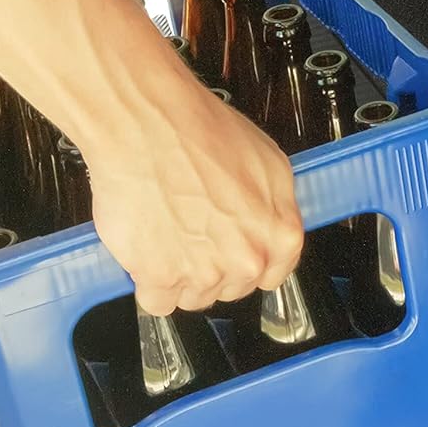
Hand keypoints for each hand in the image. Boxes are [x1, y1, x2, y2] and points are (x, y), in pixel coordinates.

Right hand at [83, 83, 303, 315]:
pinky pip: (156, 302)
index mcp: (281, 235)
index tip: (229, 253)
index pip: (270, 275)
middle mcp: (247, 260)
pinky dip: (147, 282)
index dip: (244, 260)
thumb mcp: (269, 163)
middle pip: (230, 288)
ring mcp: (205, 273)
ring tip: (166, 231)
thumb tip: (270, 226)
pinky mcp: (161, 278)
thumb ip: (275, 208)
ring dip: (178, 274)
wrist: (147, 124)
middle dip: (211, 266)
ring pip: (193, 297)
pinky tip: (147, 251)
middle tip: (190, 230)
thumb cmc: (199, 132)